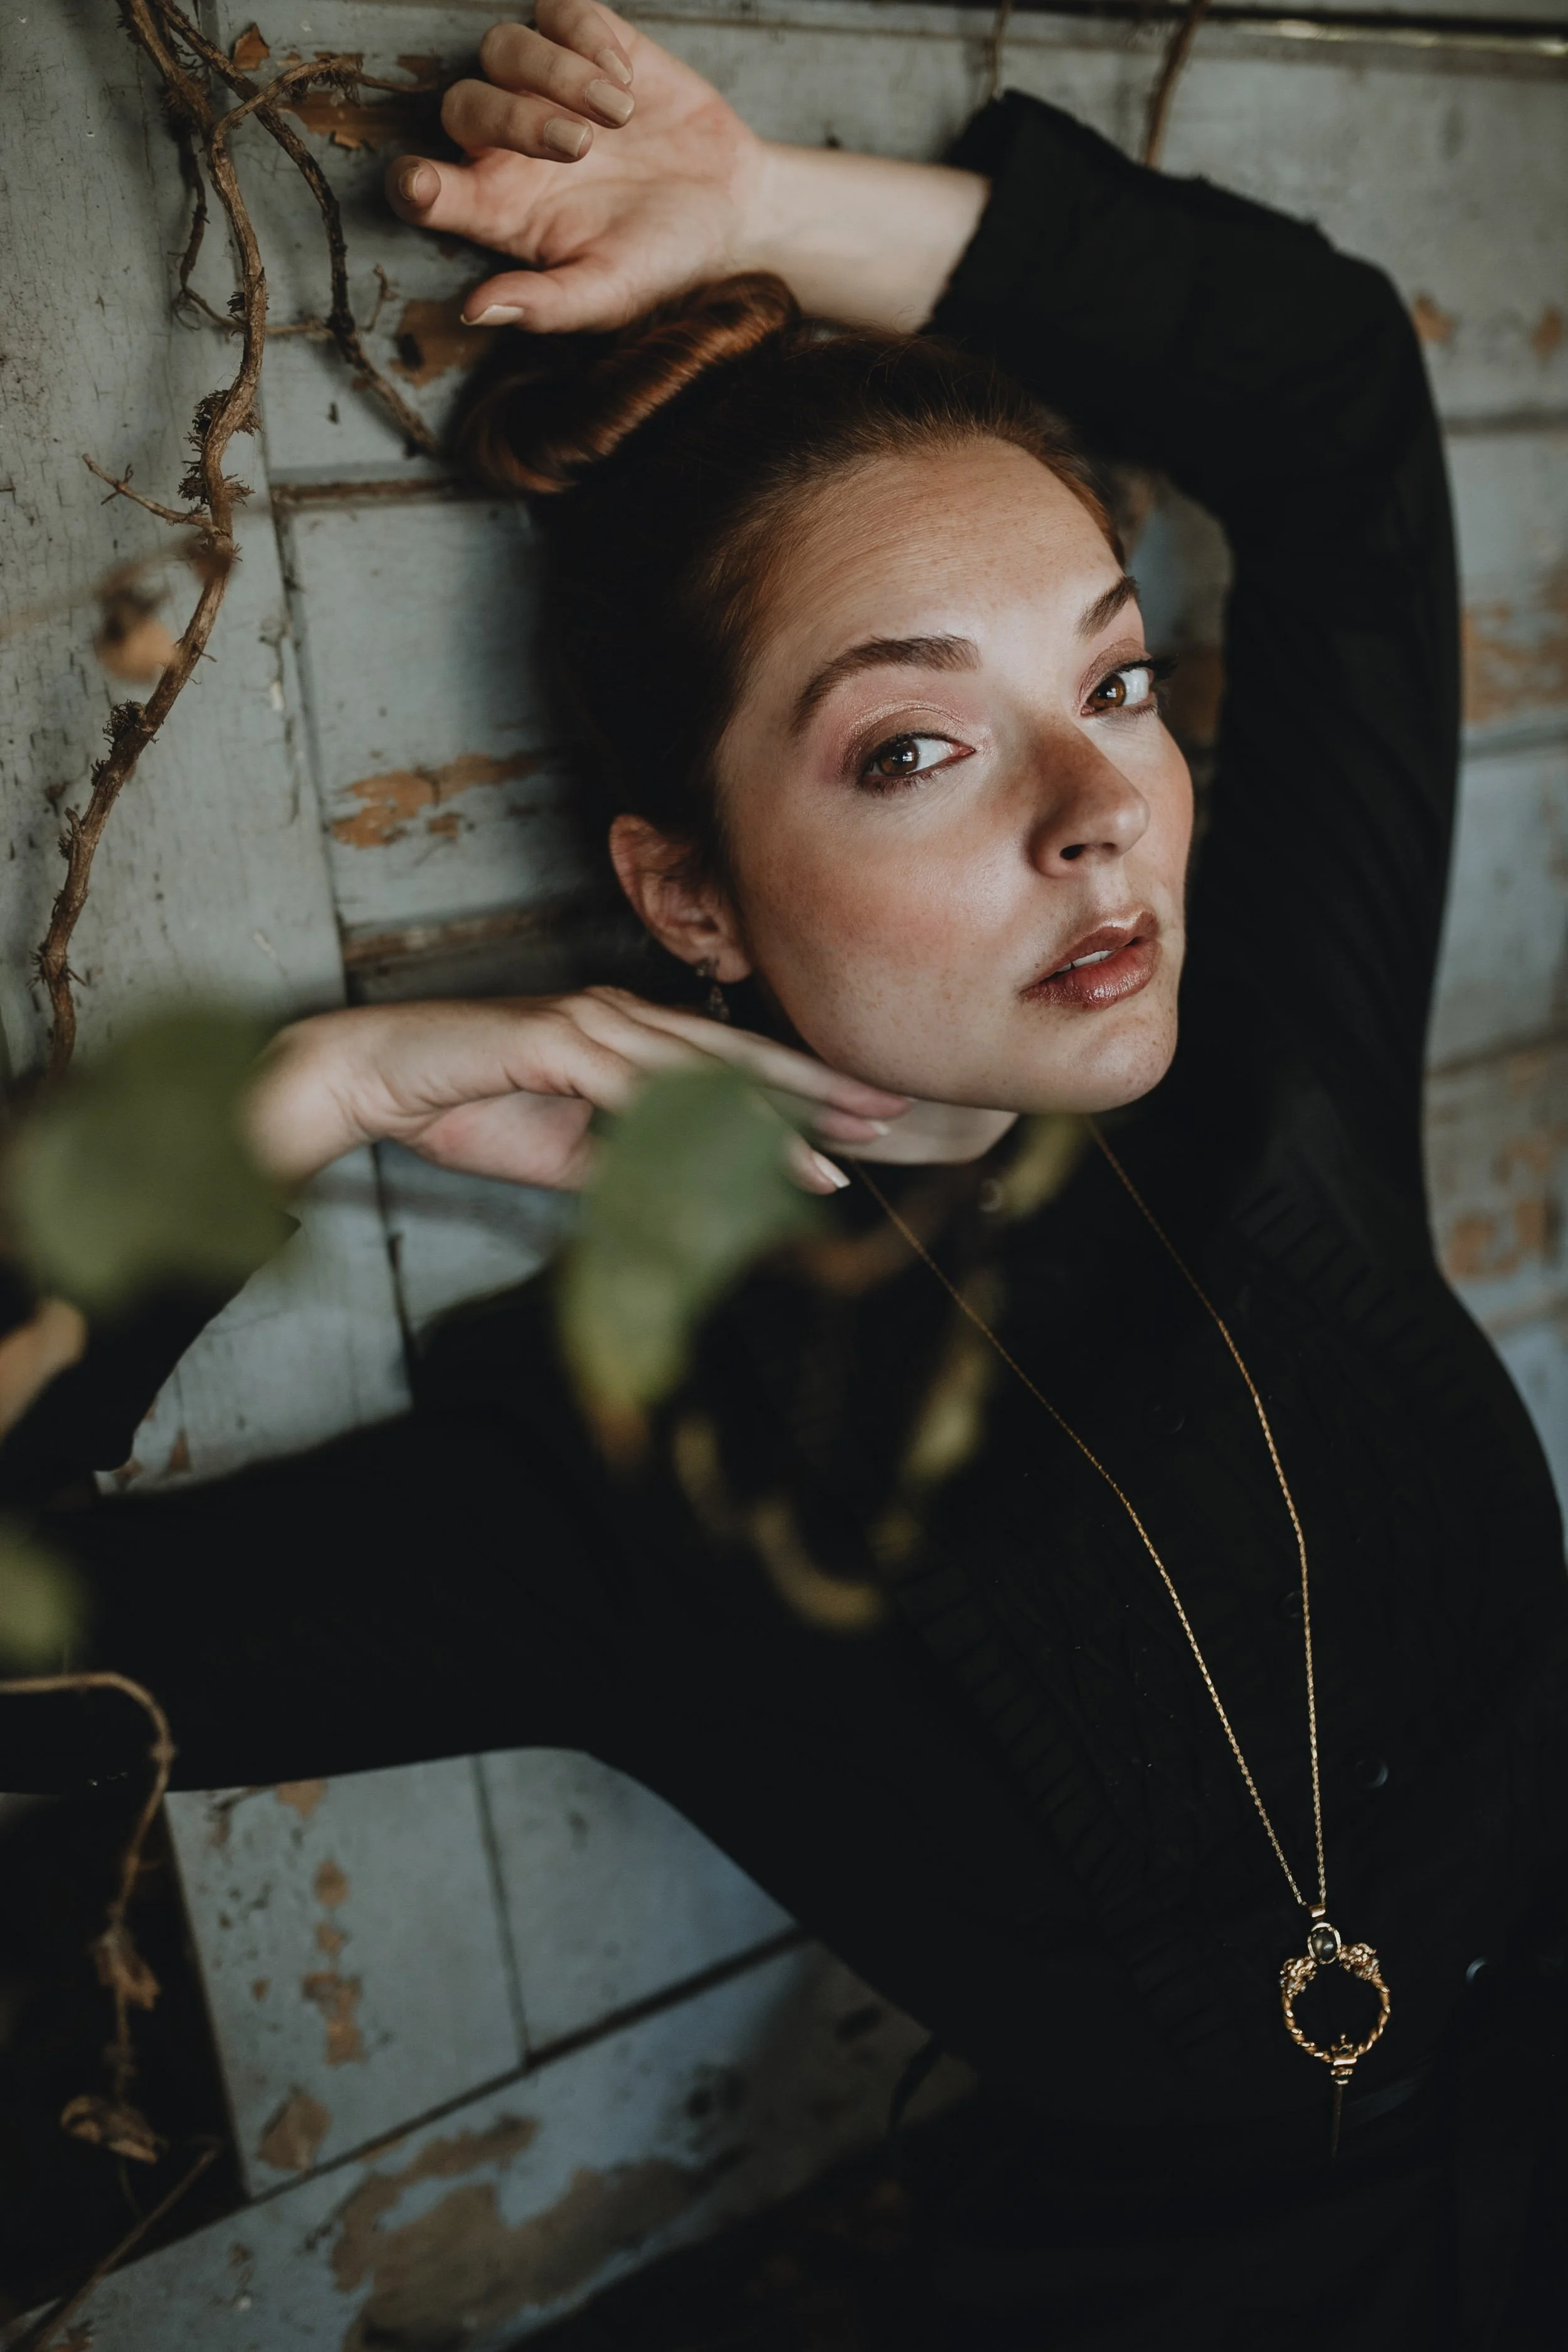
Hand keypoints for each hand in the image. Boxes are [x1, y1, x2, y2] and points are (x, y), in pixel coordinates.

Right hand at [245, 990, 909, 1195]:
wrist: (372, 1079)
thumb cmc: (464, 1106)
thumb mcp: (564, 1150)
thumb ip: (625, 1162)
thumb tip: (686, 1194)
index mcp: (621, 1032)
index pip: (725, 1064)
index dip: (795, 1089)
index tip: (858, 1115)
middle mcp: (615, 1017)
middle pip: (733, 1058)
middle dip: (813, 1091)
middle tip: (886, 1112)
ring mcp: (587, 1025)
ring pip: (697, 1076)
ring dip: (765, 1121)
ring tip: (828, 1156)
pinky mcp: (553, 1042)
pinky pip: (634, 1089)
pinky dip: (685, 1124)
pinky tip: (726, 1151)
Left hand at [386, 2, 763, 332]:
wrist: (731, 210)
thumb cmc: (660, 260)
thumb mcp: (607, 295)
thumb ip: (544, 305)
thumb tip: (475, 313)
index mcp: (500, 209)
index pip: (427, 190)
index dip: (413, 184)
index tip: (424, 183)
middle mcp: (507, 145)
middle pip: (462, 105)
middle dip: (514, 121)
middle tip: (580, 149)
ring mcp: (544, 88)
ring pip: (502, 47)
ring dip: (557, 75)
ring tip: (618, 116)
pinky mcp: (587, 44)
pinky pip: (557, 11)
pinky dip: (587, 38)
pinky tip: (626, 82)